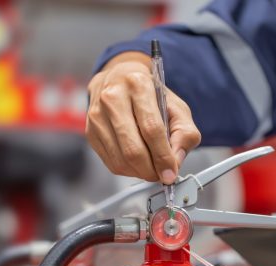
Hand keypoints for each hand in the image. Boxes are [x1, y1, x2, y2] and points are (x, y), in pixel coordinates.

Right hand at [86, 52, 200, 182]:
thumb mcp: (177, 107)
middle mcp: (113, 97)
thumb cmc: (150, 95)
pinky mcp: (90, 131)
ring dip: (140, 172)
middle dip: (151, 170)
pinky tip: (137, 163)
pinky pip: (110, 162)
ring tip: (152, 169)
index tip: (171, 173)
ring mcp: (97, 115)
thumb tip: (176, 161)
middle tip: (162, 175)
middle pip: (133, 149)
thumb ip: (185, 133)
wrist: (119, 80)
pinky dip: (128, 170)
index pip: (152, 129)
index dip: (163, 156)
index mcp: (138, 85)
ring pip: (120, 159)